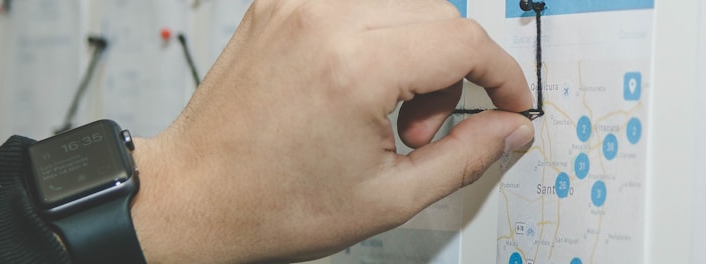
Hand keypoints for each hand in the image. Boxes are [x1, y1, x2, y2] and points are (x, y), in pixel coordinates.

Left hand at [127, 0, 534, 262]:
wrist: (194, 196)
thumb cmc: (272, 203)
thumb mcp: (389, 198)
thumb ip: (466, 156)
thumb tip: (512, 128)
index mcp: (353, 67)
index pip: (464, 40)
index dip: (502, 75)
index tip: (509, 104)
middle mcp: (323, 20)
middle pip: (438, 13)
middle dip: (452, 71)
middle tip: (418, 131)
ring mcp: (296, 6)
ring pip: (402, 2)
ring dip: (414, 49)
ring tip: (384, 112)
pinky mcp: (278, 5)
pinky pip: (356, 3)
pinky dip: (374, 36)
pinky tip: (355, 86)